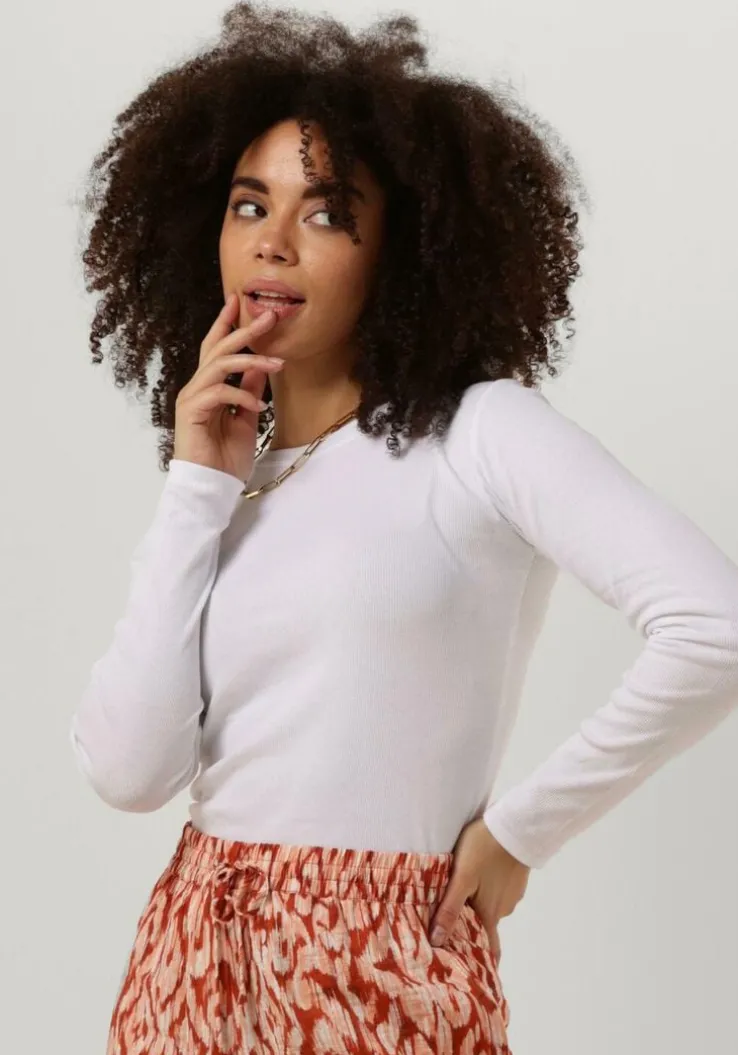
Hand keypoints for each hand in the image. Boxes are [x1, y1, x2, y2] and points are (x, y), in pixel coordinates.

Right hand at [173, 293, 283, 482]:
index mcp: (209, 387)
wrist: (212, 487)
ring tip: (277, 364)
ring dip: (251, 361)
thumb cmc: (226, 458)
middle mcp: (197, 388)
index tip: (239, 302)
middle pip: (219, 349)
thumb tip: (263, 366)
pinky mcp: (191, 412)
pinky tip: (260, 406)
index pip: (216, 348)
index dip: (227, 324)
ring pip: (219, 365)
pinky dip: (242, 395)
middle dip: (244, 330)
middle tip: (269, 317)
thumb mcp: (247, 418)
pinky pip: (219, 392)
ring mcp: (191, 398)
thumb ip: (250, 389)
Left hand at [428, 816, 530, 965]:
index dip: (478, 959)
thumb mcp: (461, 877)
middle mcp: (503, 909)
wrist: (515, 824)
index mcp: (490, 914)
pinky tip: (478, 875)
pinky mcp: (516, 878)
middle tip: (451, 922)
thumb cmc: (484, 850)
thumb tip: (437, 941)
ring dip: (478, 903)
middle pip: (485, 926)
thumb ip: (449, 908)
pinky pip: (498, 890)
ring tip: (459, 892)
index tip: (468, 968)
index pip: (488, 949)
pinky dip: (488, 889)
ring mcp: (512, 893)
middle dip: (470, 927)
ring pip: (491, 905)